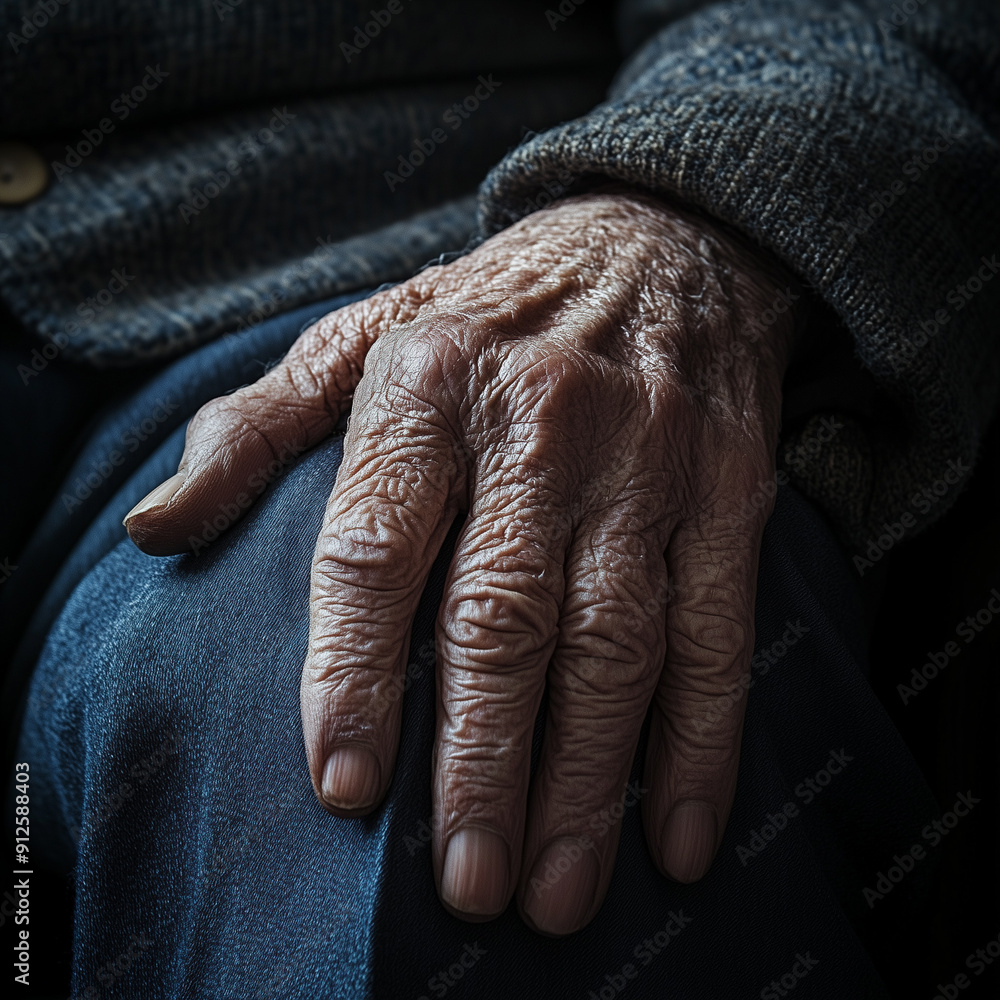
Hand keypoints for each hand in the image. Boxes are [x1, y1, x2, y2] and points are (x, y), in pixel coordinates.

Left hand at [125, 189, 798, 934]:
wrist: (662, 239)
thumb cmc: (494, 306)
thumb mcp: (363, 335)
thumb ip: (256, 429)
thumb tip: (156, 528)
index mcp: (427, 386)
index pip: (374, 549)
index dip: (351, 673)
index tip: (344, 785)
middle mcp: (540, 425)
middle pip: (501, 618)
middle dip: (482, 764)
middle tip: (465, 883)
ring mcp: (647, 461)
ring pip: (613, 642)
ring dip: (585, 780)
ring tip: (554, 890)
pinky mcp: (729, 491)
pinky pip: (716, 630)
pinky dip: (699, 741)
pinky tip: (675, 833)